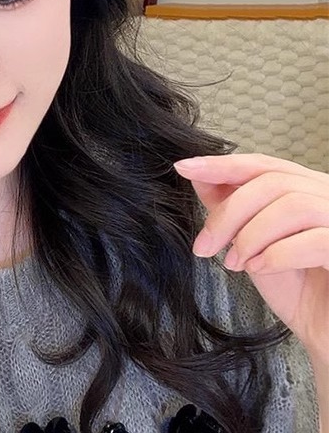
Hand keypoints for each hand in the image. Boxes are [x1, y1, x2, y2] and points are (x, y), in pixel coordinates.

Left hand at [173, 153, 328, 362]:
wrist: (325, 333)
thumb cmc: (295, 288)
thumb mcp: (252, 242)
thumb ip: (230, 206)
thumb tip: (198, 174)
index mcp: (307, 188)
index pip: (262, 165)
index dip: (222, 164)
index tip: (184, 167)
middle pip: (271, 183)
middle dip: (229, 213)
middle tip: (204, 245)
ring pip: (292, 206)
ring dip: (251, 235)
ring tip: (235, 263)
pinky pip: (316, 240)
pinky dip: (278, 254)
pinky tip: (260, 269)